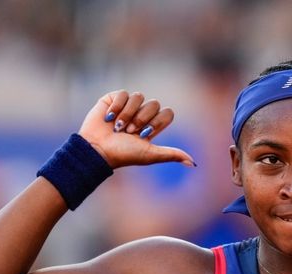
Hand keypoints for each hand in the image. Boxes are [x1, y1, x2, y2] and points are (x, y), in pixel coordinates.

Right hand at [78, 90, 195, 168]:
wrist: (97, 149)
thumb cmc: (124, 154)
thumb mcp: (150, 154)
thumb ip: (172, 154)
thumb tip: (193, 163)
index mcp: (152, 125)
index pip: (168, 113)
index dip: (157, 121)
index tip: (145, 134)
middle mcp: (141, 114)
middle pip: (154, 104)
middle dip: (142, 119)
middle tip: (129, 132)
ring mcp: (127, 105)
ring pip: (139, 97)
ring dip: (128, 114)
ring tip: (118, 127)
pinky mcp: (112, 99)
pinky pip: (123, 93)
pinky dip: (117, 107)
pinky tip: (109, 118)